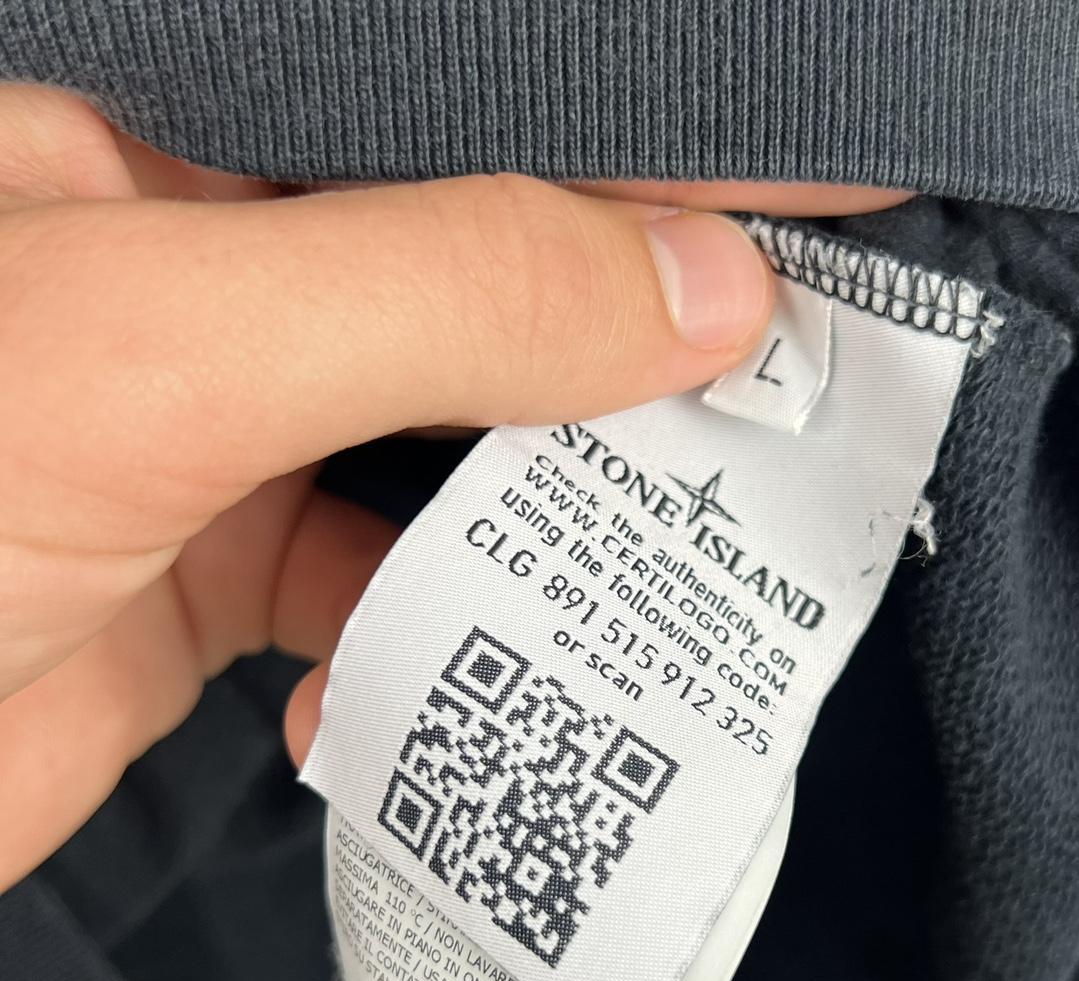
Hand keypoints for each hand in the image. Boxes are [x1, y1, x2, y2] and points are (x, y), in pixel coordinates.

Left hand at [0, 84, 907, 889]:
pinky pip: (380, 580)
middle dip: (636, 336)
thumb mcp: (156, 346)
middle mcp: (204, 268)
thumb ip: (440, 291)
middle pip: (484, 280)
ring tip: (688, 530)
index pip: (469, 119)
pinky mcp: (210, 568)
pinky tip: (459, 661)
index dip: (653, 147)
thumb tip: (697, 290)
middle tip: (796, 383)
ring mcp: (213, 425)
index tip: (820, 189)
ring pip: (454, 438)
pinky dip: (440, 630)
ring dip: (559, 499)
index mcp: (174, 144)